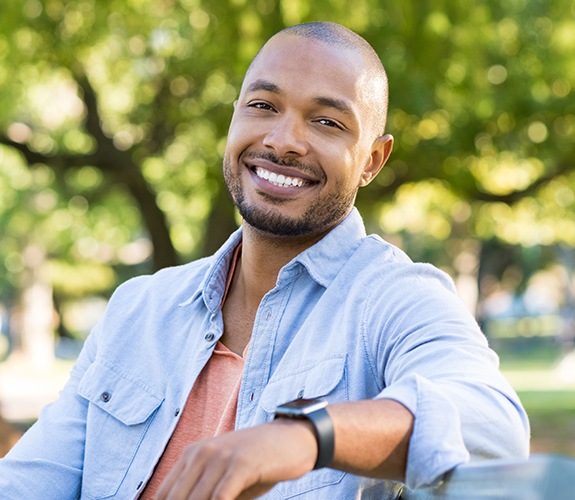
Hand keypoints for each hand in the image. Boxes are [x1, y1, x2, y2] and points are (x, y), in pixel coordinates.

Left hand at [155, 419, 317, 499]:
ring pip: (196, 499)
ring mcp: (221, 456)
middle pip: (176, 498)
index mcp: (192, 454)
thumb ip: (206, 494)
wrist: (293, 438)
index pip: (165, 493)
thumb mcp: (226, 477)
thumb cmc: (258, 463)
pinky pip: (220, 498)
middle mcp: (202, 452)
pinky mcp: (241, 464)